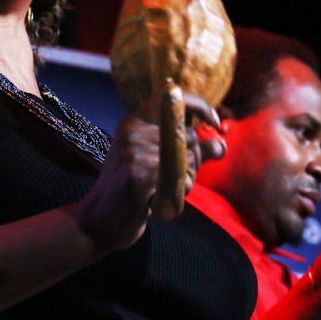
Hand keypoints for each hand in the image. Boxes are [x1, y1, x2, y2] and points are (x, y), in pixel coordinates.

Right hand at [72, 90, 223, 254]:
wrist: (99, 221)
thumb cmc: (129, 192)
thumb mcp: (156, 163)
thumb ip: (186, 150)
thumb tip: (221, 144)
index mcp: (134, 122)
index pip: (174, 98)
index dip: (200, 106)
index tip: (214, 122)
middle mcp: (133, 131)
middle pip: (189, 136)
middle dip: (195, 159)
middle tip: (176, 178)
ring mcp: (135, 151)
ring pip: (189, 159)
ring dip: (187, 180)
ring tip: (165, 191)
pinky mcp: (140, 173)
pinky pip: (181, 178)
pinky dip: (181, 192)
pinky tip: (163, 200)